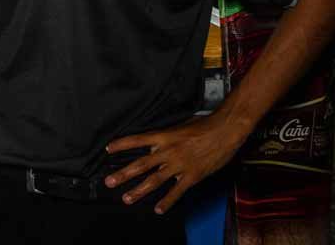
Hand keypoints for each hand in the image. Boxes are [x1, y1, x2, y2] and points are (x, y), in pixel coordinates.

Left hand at [104, 113, 245, 213]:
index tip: (108, 149)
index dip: (121, 144)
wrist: (226, 130)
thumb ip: (165, 137)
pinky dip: (167, 201)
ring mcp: (180, 165)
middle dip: (124, 174)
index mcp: (163, 136)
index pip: (137, 140)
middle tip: (109, 182)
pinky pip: (177, 191)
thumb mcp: (179, 126)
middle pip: (141, 164)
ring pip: (155, 180)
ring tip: (126, 198)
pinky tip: (158, 209)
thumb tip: (153, 146)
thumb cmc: (204, 125)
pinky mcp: (192, 176)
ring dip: (139, 191)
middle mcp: (168, 151)